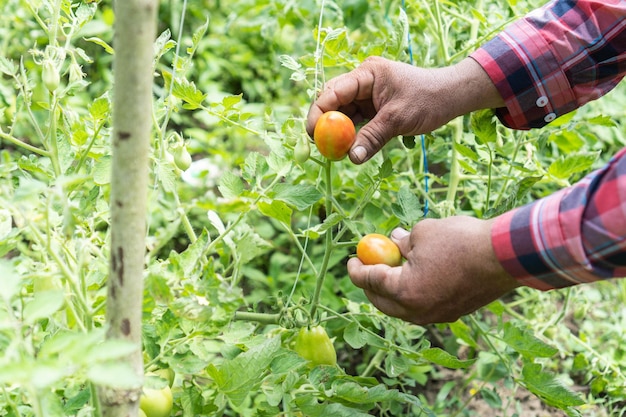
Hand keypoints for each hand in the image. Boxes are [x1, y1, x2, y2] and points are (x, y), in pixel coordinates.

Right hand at [306, 56, 503, 163]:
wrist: (451, 97)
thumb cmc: (428, 100)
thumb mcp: (398, 119)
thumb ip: (373, 137)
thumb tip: (352, 157)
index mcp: (367, 73)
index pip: (334, 91)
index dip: (319, 112)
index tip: (313, 133)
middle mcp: (363, 81)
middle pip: (333, 101)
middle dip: (325, 123)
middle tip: (321, 145)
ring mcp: (367, 94)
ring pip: (343, 113)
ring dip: (338, 131)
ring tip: (334, 151)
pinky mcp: (373, 108)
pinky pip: (355, 121)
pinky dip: (351, 135)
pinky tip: (348, 148)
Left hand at [347, 217, 519, 324]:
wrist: (504, 257)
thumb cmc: (460, 241)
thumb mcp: (422, 233)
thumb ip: (401, 242)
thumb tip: (392, 242)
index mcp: (404, 291)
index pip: (369, 281)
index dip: (356, 269)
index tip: (352, 259)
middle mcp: (417, 311)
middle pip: (382, 301)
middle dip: (371, 283)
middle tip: (368, 266)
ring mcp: (435, 316)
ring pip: (402, 307)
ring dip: (393, 289)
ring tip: (393, 267)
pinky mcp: (451, 313)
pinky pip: (421, 307)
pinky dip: (413, 293)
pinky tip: (417, 275)